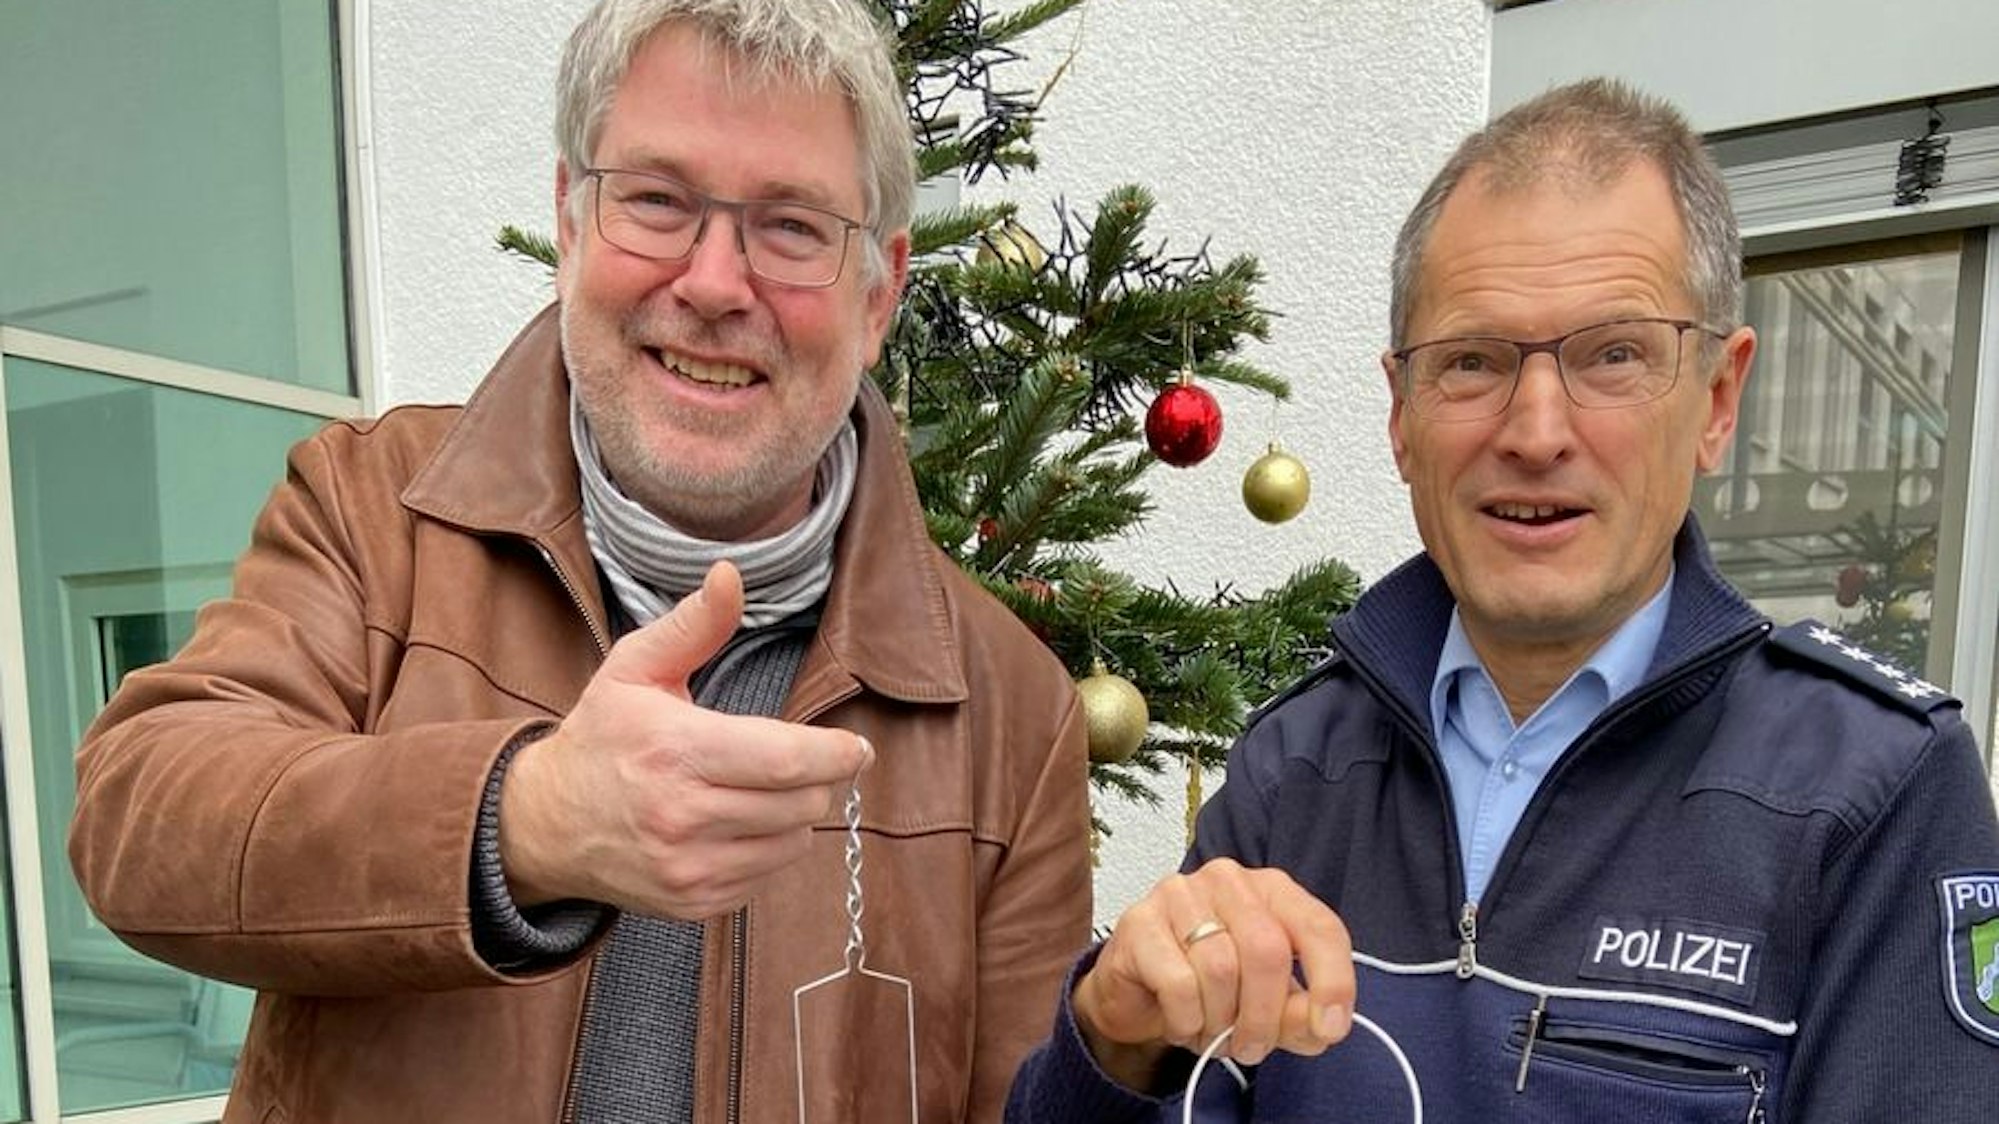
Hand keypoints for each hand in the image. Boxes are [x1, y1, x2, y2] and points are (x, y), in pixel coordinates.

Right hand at [498, 560, 872, 919]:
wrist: (544, 824)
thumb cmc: (601, 738)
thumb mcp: (634, 669)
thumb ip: (692, 625)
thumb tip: (729, 576)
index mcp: (675, 751)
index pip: (786, 760)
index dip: (837, 754)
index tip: (858, 748)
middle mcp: (683, 817)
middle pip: (801, 803)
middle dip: (817, 779)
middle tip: (797, 760)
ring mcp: (688, 868)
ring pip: (793, 842)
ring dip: (794, 814)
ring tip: (758, 789)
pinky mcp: (694, 902)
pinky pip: (767, 875)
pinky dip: (767, 848)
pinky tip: (735, 823)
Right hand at [1072, 858, 1352, 1090]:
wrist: (1134, 995)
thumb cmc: (1208, 990)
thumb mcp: (1266, 1007)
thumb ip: (1299, 1015)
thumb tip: (1322, 1025)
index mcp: (1272, 891)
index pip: (1319, 927)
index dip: (1333, 981)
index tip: (1331, 1028)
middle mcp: (1228, 881)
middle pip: (1268, 951)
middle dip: (1264, 1016)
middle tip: (1251, 1048)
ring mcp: (1180, 894)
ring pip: (1221, 969)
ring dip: (1219, 1022)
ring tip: (1210, 1033)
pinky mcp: (1139, 920)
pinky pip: (1178, 982)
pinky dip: (1186, 1020)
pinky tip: (1181, 1022)